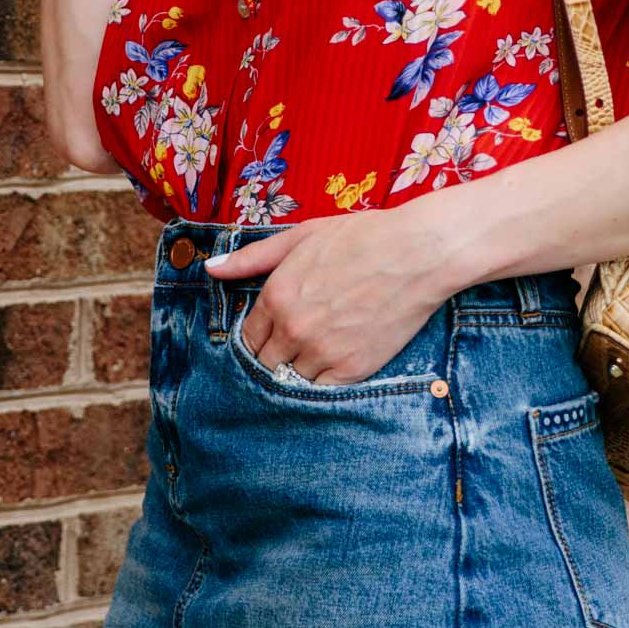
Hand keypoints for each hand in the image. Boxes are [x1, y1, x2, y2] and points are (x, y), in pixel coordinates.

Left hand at [206, 210, 455, 386]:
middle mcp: (293, 328)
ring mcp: (322, 351)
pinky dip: (323, 383)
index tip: (272, 336)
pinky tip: (333, 366)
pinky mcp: (353, 369)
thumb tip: (210, 269)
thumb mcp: (302, 237)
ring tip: (316, 356)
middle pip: (265, 364)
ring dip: (299, 372)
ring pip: (292, 380)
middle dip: (275, 358)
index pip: (248, 337)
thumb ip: (252, 257)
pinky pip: (322, 391)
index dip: (258, 338)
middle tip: (294, 348)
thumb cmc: (362, 237)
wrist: (418, 253)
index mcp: (276, 295)